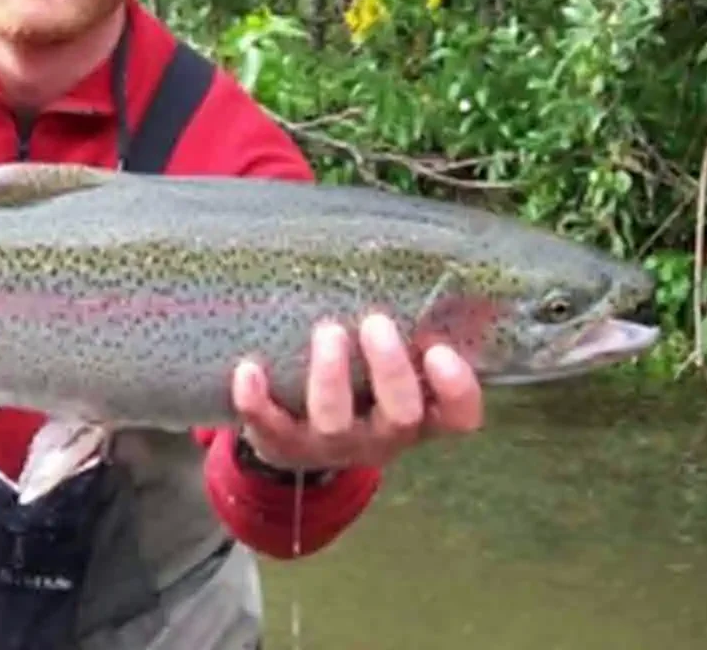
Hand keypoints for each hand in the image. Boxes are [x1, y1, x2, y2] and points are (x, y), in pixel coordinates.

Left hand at [231, 313, 482, 471]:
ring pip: (335, 422)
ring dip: (330, 376)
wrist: (300, 438)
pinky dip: (257, 400)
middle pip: (400, 415)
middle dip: (390, 369)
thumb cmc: (362, 385)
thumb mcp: (394, 365)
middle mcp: (381, 437)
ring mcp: (332, 445)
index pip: (457, 417)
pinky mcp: (284, 444)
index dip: (456, 390)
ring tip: (327, 330)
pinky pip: (269, 427)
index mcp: (419, 417)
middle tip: (375, 322)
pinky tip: (249, 369)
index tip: (439, 349)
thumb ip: (416, 328)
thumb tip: (440, 261)